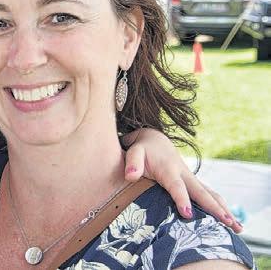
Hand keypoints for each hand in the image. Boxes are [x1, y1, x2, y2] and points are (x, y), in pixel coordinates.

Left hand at [122, 128, 241, 232]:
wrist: (154, 139)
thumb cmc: (142, 148)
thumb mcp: (134, 151)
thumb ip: (132, 162)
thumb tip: (130, 176)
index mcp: (169, 170)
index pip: (177, 186)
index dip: (182, 199)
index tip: (188, 214)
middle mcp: (184, 175)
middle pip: (201, 193)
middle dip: (214, 208)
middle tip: (228, 223)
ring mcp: (191, 179)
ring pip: (210, 194)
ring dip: (223, 210)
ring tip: (237, 228)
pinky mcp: (193, 183)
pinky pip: (208, 195)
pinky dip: (220, 206)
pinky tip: (229, 221)